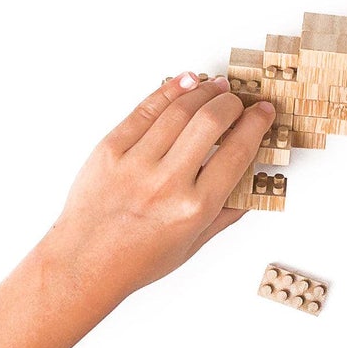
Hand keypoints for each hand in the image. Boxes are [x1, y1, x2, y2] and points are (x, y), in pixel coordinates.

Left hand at [35, 72, 277, 301]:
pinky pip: (145, 109)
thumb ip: (225, 213)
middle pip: (210, 121)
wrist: (83, 263)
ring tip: (215, 87)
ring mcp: (135, 163)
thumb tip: (250, 184)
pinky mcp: (110, 149)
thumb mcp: (192, 244)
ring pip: (179, 109)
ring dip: (204, 91)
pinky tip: (184, 83)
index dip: (256, 124)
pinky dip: (169, 91)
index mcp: (193, 208)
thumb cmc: (135, 260)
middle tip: (238, 100)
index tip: (263, 112)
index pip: (237, 152)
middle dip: (232, 102)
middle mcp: (166, 183)